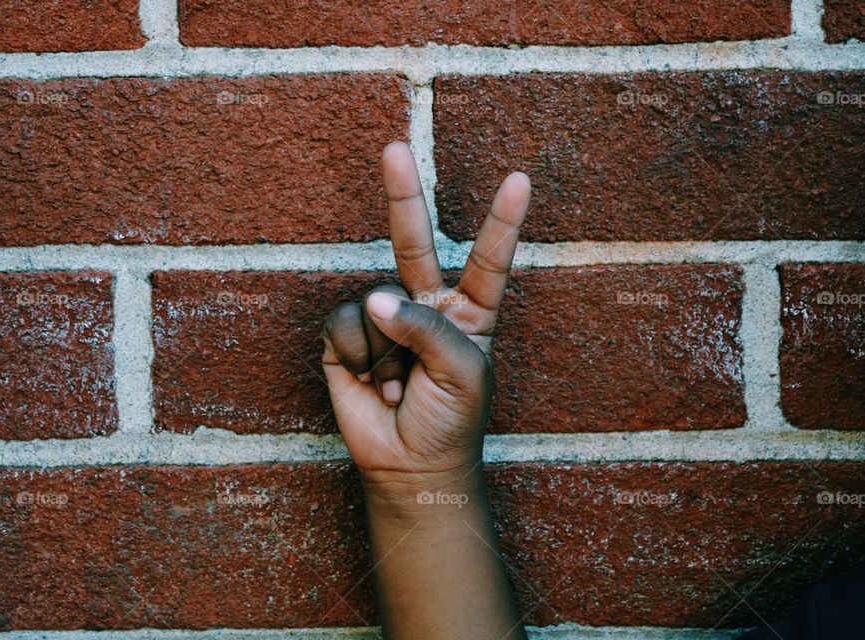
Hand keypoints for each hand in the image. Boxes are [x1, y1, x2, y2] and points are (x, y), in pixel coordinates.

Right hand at [321, 141, 530, 483]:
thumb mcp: (463, 373)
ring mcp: (384, 320)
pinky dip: (359, 357)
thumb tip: (376, 297)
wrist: (411, 469)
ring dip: (387, 354)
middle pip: (413, 242)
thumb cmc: (451, 421)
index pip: (487, 260)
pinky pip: (345, 324)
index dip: (501, 223)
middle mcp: (425, 307)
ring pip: (374, 303)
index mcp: (469, 313)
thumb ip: (427, 328)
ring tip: (399, 387)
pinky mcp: (347, 339)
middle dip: (403, 196)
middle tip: (395, 148)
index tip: (519, 180)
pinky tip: (372, 385)